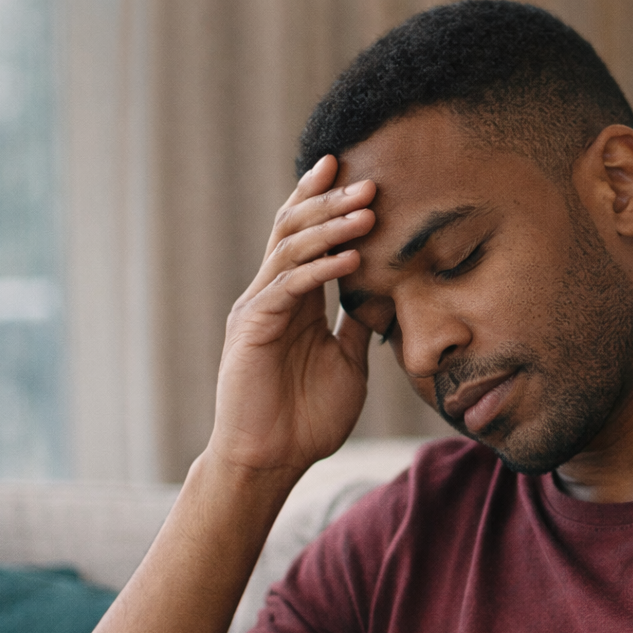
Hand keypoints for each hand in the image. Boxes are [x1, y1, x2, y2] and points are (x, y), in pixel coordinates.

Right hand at [207, 155, 376, 476]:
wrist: (273, 459)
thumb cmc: (307, 417)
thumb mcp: (346, 362)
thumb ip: (355, 326)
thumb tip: (379, 297)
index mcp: (295, 301)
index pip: (309, 239)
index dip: (326, 204)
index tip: (357, 174)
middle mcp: (273, 295)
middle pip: (296, 230)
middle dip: (330, 202)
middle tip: (369, 180)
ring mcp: (259, 308)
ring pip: (290, 249)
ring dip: (330, 227)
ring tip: (367, 209)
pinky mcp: (252, 327)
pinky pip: (289, 287)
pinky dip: (320, 269)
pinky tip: (352, 258)